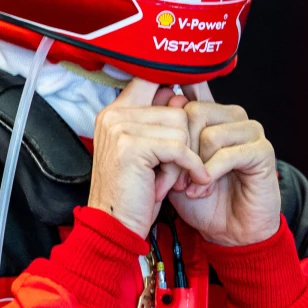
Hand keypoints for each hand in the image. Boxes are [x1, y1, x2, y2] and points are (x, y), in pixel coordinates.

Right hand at [87, 79, 207, 236]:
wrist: (115, 228)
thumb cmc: (135, 193)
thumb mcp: (151, 153)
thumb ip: (162, 122)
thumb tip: (183, 95)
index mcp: (115, 112)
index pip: (151, 79)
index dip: (176, 92)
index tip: (191, 109)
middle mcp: (114, 114)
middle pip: (176, 109)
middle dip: (186, 142)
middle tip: (178, 170)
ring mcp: (119, 128)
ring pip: (181, 128)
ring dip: (186, 158)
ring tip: (173, 180)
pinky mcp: (131, 146)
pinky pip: (179, 147)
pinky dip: (192, 166)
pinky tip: (194, 182)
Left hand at [164, 98, 280, 246]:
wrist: (228, 232)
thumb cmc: (201, 199)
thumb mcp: (172, 166)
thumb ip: (166, 137)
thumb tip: (161, 104)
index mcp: (214, 115)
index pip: (191, 90)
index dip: (170, 108)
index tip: (153, 132)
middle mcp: (234, 118)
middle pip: (194, 112)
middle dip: (178, 149)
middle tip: (173, 178)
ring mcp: (251, 132)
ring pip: (209, 134)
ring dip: (194, 166)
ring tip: (190, 186)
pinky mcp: (263, 151)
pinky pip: (227, 154)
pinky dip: (210, 175)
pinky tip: (203, 190)